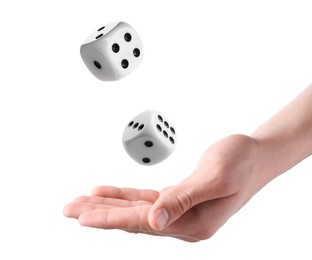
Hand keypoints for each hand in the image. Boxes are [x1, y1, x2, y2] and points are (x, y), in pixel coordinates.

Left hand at [64, 134, 268, 241]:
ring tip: (81, 203)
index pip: (142, 222)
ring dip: (108, 205)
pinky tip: (107, 192)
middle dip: (100, 214)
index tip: (82, 216)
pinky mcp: (178, 199)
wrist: (256, 156)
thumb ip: (184, 199)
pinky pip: (145, 200)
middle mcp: (184, 222)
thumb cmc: (240, 162)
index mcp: (193, 222)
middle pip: (133, 219)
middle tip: (70, 209)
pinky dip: (124, 196)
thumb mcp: (216, 177)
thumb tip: (155, 220)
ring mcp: (180, 212)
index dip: (110, 218)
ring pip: (135, 210)